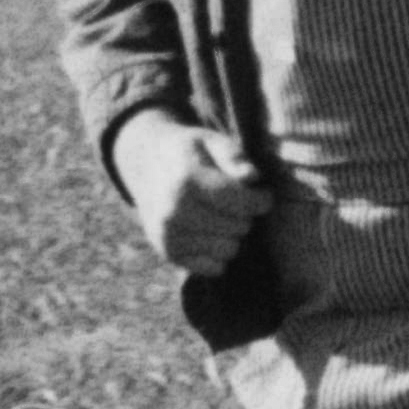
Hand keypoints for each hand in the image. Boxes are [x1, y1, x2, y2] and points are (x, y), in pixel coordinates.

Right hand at [111, 111, 272, 279]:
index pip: (241, 203)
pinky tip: (211, 232)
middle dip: (245, 215)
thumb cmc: (189, 152)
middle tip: (236, 202)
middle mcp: (173, 213)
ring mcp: (168, 237)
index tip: (263, 194)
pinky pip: (215, 267)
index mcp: (186, 182)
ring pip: (230, 249)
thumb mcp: (210, 141)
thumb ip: (234, 156)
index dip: (261, 201)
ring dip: (233, 234)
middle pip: (238, 227)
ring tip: (223, 215)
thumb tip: (253, 177)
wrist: (145, 165)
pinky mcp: (169, 254)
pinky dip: (219, 252)